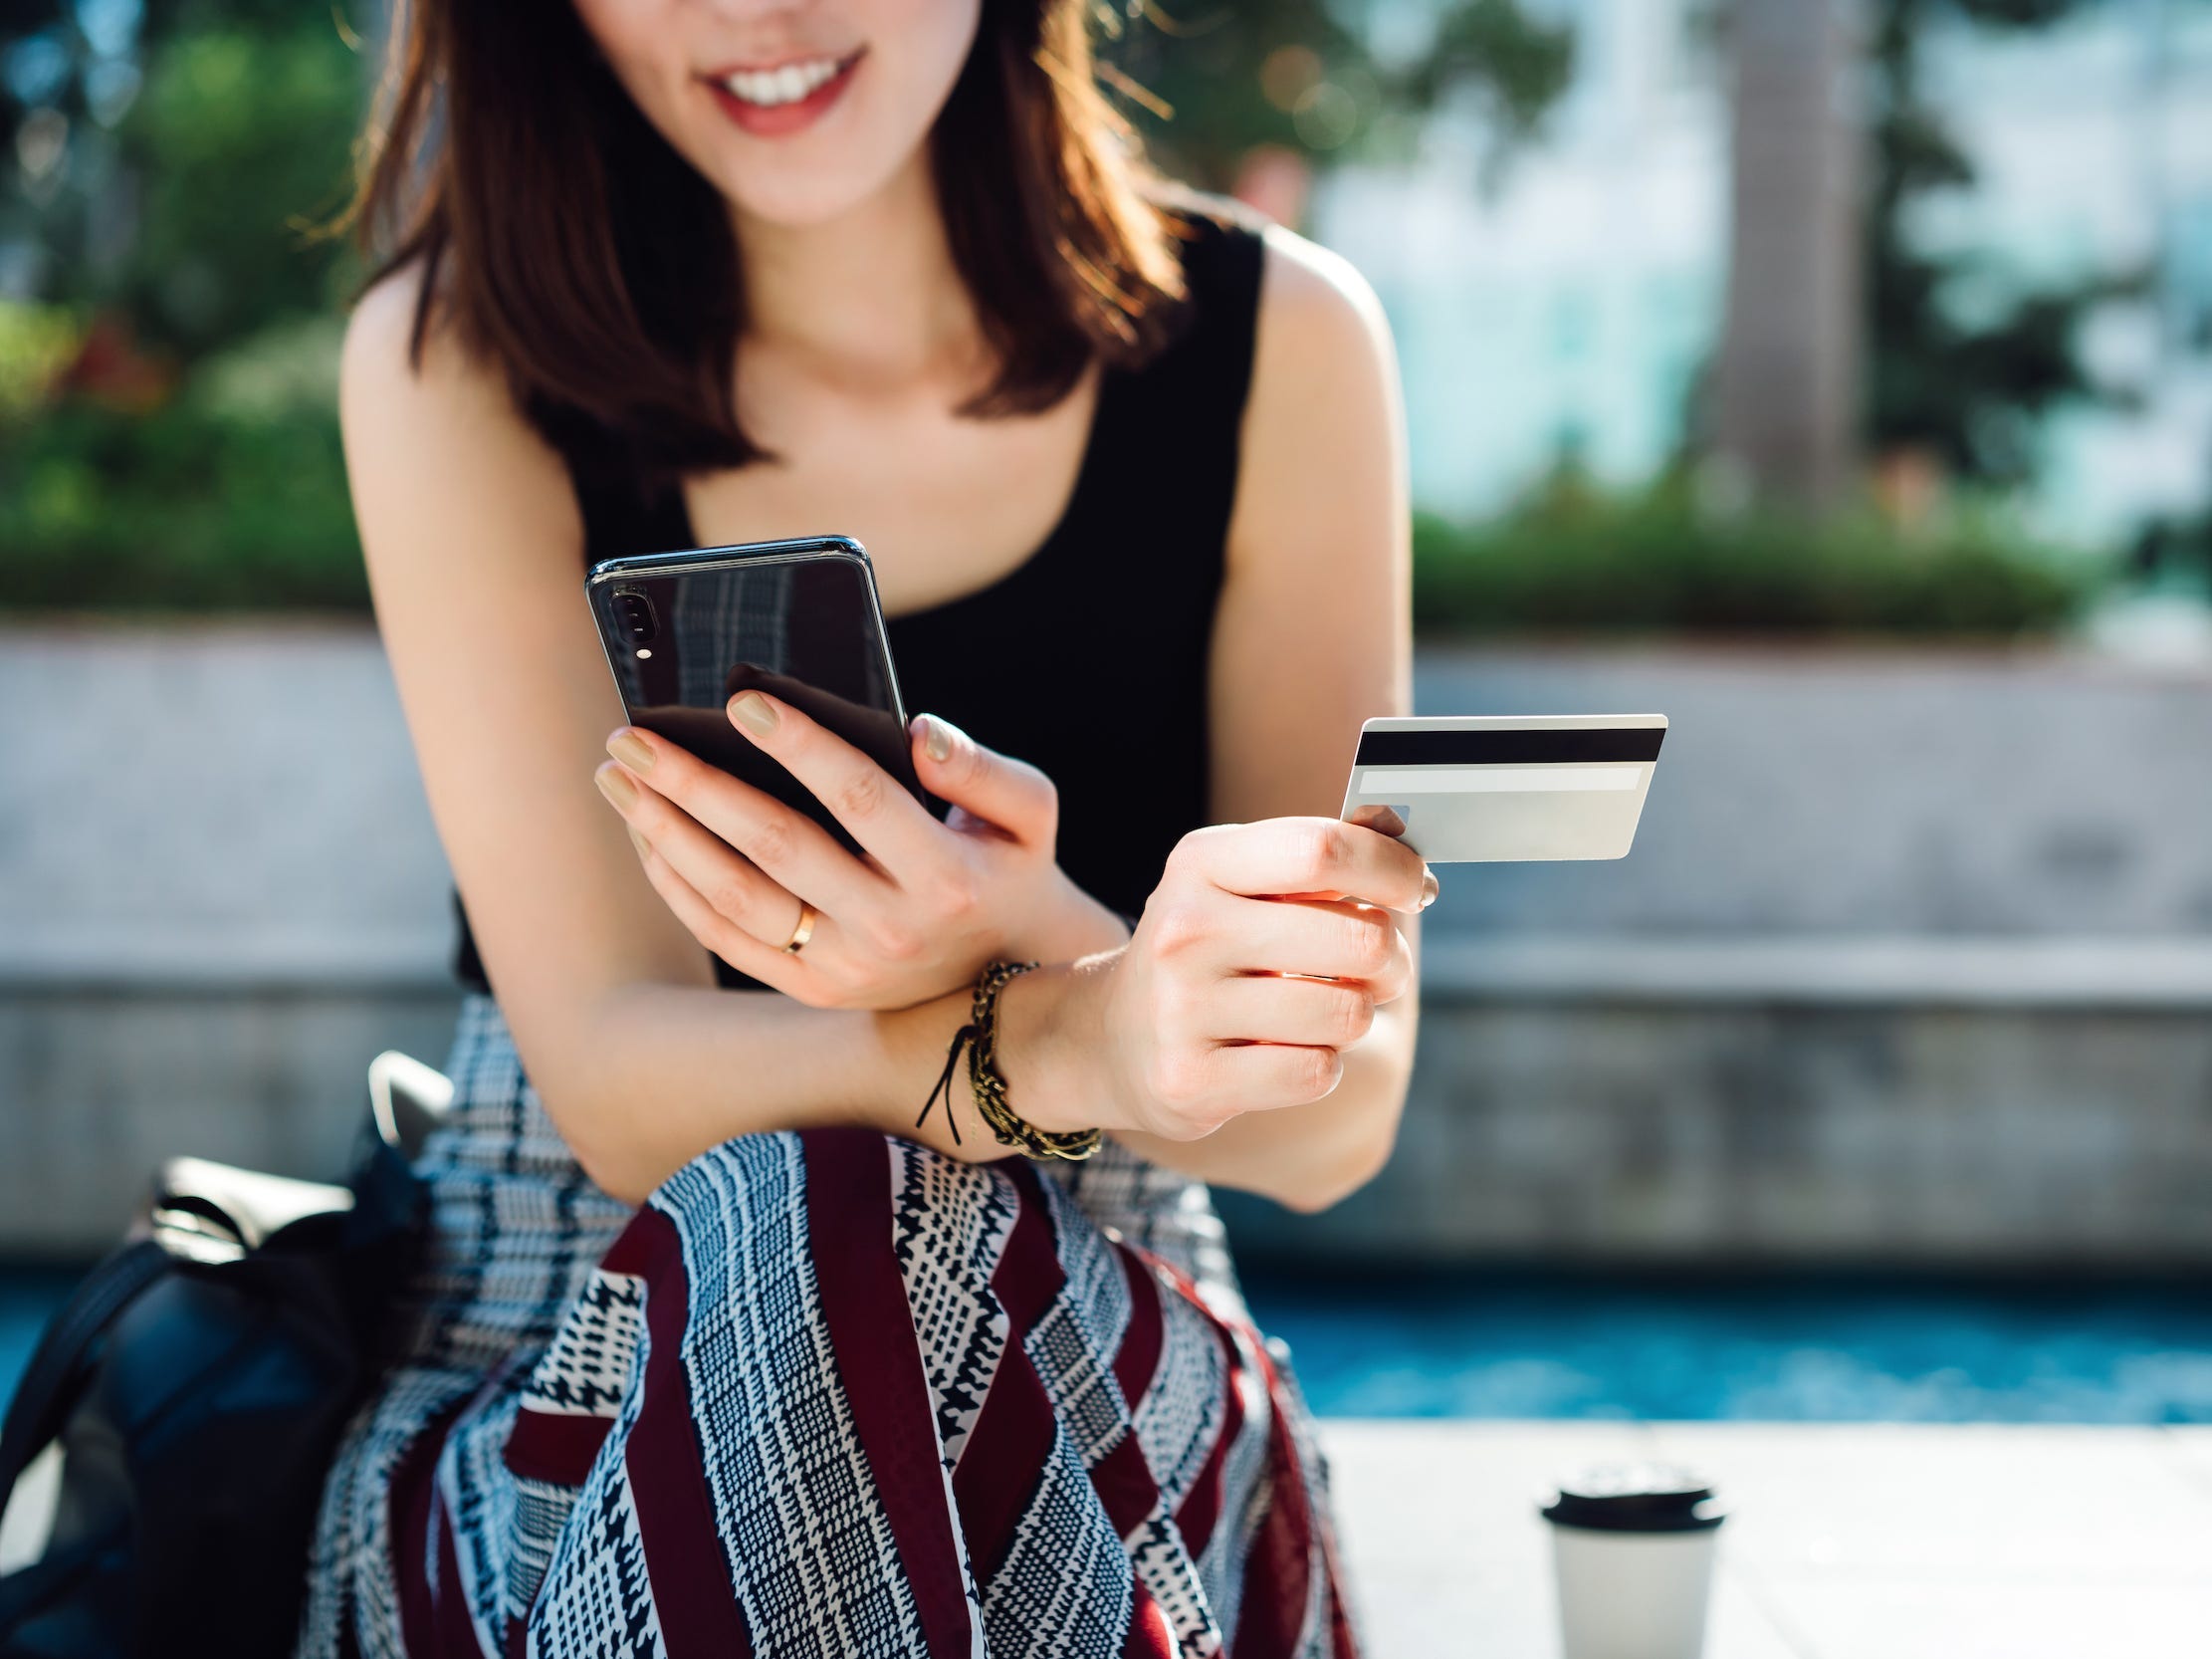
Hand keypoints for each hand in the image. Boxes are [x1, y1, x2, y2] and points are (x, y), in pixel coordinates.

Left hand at [594, 693, 1125, 1008]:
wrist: (1006, 980)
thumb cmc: (1006, 868)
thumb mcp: (1028, 814)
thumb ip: (984, 769)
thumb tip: (918, 732)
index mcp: (945, 876)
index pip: (860, 797)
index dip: (801, 746)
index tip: (743, 700)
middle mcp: (889, 929)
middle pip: (775, 846)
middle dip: (695, 784)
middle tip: (632, 735)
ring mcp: (844, 968)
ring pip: (734, 896)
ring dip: (667, 832)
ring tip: (618, 777)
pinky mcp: (811, 989)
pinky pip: (725, 936)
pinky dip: (678, 883)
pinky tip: (647, 833)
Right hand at [1022, 817, 1432, 1141]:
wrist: (1111, 1037)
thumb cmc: (1206, 950)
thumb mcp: (1239, 883)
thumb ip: (1317, 858)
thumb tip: (1405, 846)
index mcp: (1200, 863)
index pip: (1324, 849)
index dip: (1392, 868)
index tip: (1416, 887)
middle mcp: (1186, 930)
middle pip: (1357, 938)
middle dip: (1390, 958)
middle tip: (1380, 966)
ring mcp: (1182, 1009)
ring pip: (1346, 1012)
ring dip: (1355, 1015)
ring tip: (1324, 1010)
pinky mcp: (1190, 1080)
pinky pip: (1316, 1072)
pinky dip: (1322, 1064)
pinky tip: (1287, 1052)